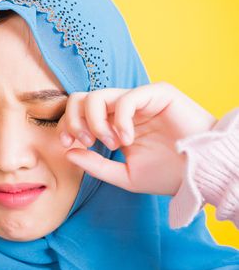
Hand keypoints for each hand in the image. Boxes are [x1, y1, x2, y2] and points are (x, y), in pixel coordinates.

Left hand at [59, 81, 216, 195]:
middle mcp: (122, 109)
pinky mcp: (157, 94)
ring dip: (95, 122)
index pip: (78, 112)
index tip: (68, 145)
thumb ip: (96, 165)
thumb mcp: (124, 176)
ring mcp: (139, 99)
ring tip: (110, 143)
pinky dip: (120, 121)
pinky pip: (126, 99)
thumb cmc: (168, 175)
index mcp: (112, 124)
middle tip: (87, 142)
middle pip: (81, 98)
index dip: (67, 125)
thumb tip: (67, 152)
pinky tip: (127, 140)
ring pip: (97, 96)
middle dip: (74, 121)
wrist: (201, 174)